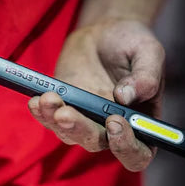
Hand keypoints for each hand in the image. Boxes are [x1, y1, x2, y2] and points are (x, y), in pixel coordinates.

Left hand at [28, 20, 164, 171]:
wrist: (104, 33)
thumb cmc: (132, 44)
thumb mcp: (148, 52)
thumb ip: (146, 76)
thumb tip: (124, 98)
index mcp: (141, 123)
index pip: (138, 153)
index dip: (126, 146)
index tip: (114, 121)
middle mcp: (112, 128)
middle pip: (97, 143)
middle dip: (79, 130)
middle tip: (65, 113)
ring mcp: (86, 120)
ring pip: (69, 134)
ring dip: (54, 120)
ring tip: (47, 98)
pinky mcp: (64, 108)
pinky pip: (51, 119)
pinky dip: (41, 113)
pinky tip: (36, 100)